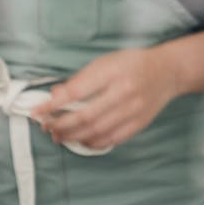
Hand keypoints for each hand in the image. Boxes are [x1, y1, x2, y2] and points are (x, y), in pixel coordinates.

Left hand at [32, 47, 179, 149]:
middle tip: (46, 127)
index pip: (76, 92)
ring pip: (96, 131)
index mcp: (112, 71)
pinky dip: (93, 143)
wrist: (167, 72)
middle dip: (60, 125)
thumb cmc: (131, 64)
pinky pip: (112, 139)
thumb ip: (80, 79)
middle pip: (85, 116)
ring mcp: (133, 110)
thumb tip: (54, 95)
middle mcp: (124, 92)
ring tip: (58, 136)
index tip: (37, 111)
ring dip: (73, 137)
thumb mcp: (104, 61)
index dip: (53, 105)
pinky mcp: (139, 124)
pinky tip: (81, 140)